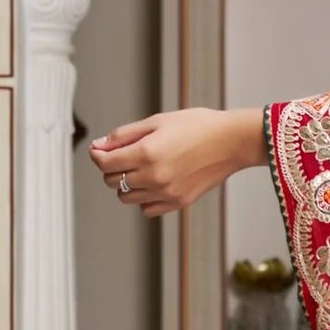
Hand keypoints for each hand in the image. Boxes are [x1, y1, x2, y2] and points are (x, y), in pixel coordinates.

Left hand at [88, 107, 261, 216]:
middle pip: (111, 181)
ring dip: (125, 184)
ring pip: (125, 197)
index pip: (105, 162)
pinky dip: (143, 198)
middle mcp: (155, 176)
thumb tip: (99, 146)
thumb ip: (124, 135)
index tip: (100, 150)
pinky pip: (146, 209)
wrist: (232, 142)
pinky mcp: (178, 202)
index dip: (98, 155)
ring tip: (140, 169)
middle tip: (123, 156)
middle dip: (111, 168)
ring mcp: (166, 192)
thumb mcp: (158, 121)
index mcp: (147, 153)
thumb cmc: (199, 126)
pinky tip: (153, 183)